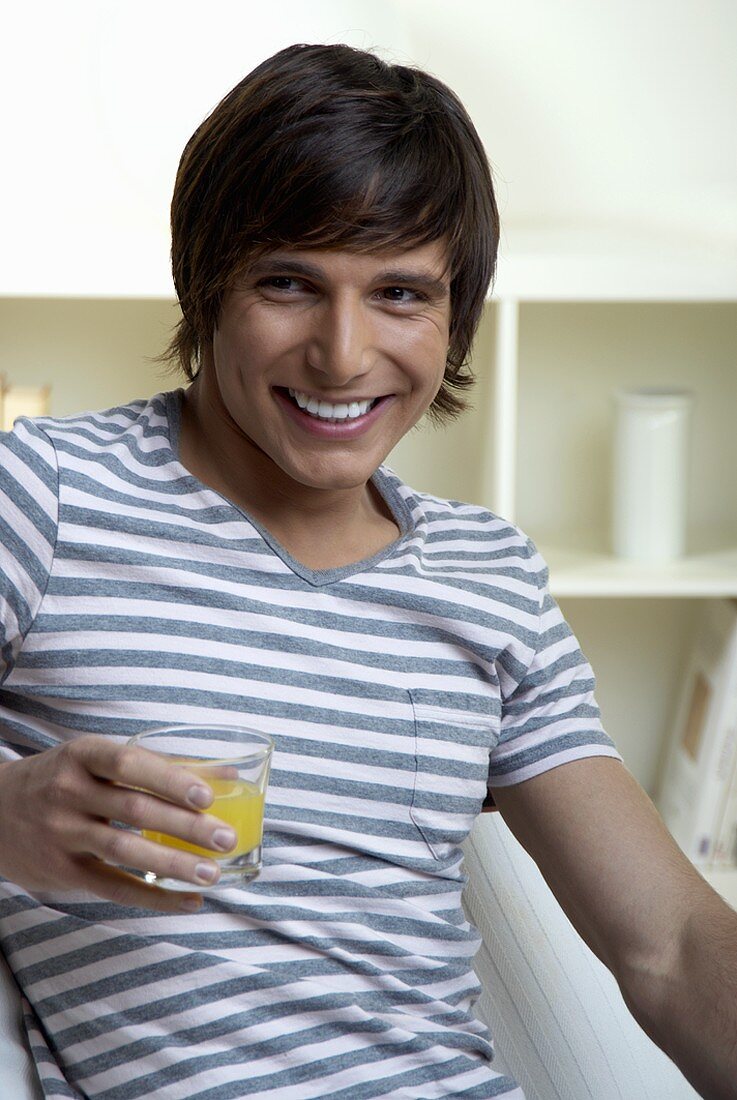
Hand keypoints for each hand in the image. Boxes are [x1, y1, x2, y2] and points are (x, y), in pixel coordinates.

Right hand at [0, 735, 237, 911]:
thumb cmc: (62, 780)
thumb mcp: (95, 760)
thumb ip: (156, 766)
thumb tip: (228, 776)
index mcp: (81, 756)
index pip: (129, 763)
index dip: (169, 779)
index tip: (206, 796)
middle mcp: (68, 792)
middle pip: (134, 810)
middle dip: (185, 826)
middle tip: (225, 838)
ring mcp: (61, 834)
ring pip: (124, 851)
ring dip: (173, 864)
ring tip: (212, 873)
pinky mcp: (61, 872)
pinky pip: (112, 888)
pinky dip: (153, 897)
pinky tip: (187, 900)